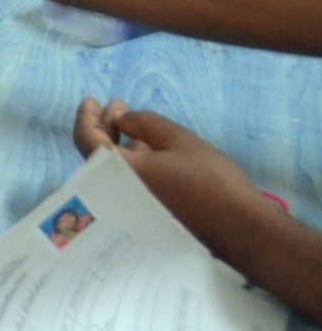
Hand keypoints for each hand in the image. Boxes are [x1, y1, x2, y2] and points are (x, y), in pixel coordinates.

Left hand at [72, 98, 287, 270]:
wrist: (244, 230)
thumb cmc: (212, 180)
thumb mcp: (178, 139)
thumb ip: (143, 123)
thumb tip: (120, 120)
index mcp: (118, 173)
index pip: (86, 141)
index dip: (86, 117)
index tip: (92, 100)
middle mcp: (116, 194)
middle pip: (97, 155)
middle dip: (105, 126)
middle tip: (117, 105)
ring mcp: (131, 207)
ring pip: (113, 169)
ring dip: (118, 142)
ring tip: (129, 119)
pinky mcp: (147, 215)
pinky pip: (127, 182)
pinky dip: (130, 161)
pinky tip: (144, 145)